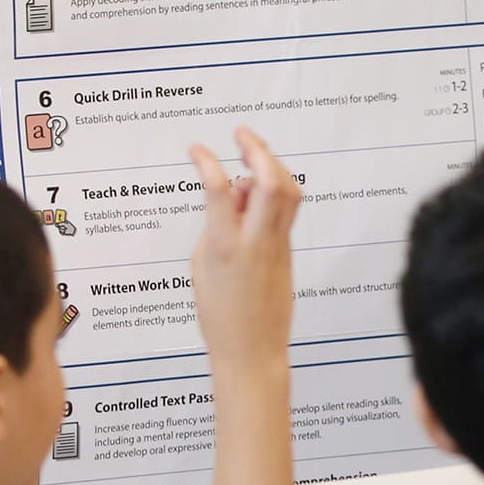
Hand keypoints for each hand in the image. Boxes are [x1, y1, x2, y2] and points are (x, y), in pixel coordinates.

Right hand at [189, 127, 302, 372]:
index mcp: (225, 247)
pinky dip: (274, 190)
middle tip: (240, 133)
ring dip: (272, 165)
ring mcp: (276, 246)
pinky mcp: (287, 252)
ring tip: (251, 154)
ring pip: (287, 192)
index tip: (195, 148)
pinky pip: (286, 211)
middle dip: (257, 149)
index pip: (217, 189)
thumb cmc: (218, 315)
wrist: (251, 350)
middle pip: (269, 182)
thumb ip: (215, 224)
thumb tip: (232, 193)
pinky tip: (255, 190)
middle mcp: (255, 242)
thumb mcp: (201, 266)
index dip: (206, 161)